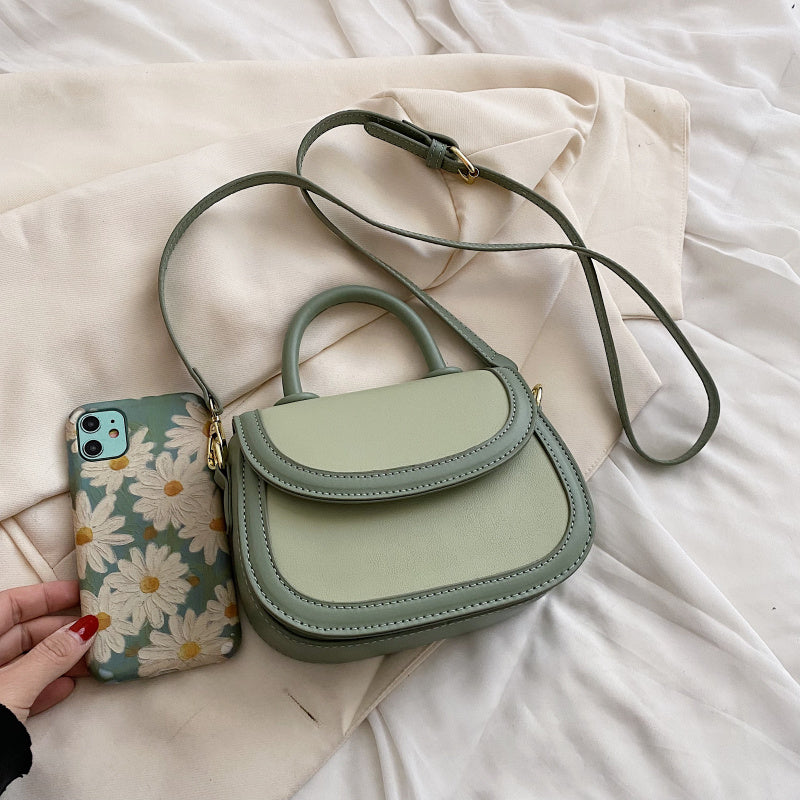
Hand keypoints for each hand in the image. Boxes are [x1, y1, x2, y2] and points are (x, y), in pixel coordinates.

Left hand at [0, 581, 97, 722]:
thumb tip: (87, 628)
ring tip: (89, 660)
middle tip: (95, 630)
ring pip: (22, 663)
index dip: (46, 596)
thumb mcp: (14, 686)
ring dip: (58, 661)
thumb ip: (51, 656)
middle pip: (20, 633)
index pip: (10, 604)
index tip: (80, 593)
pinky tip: (67, 687)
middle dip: (59, 632)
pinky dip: (43, 687)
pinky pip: (18, 691)